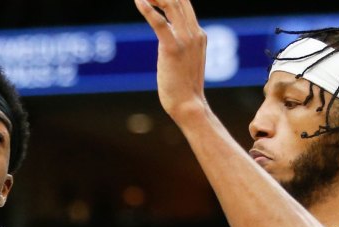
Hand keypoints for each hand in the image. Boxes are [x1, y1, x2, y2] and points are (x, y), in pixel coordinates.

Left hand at [135, 0, 209, 122]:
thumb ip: (180, 43)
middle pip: (179, 0)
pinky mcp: (172, 48)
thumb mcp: (186, 59)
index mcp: (199, 35)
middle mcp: (195, 33)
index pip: (185, 5)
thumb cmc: (184, 87)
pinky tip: (138, 1)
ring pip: (171, 5)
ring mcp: (185, 39)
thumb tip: (167, 36)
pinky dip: (148, 10)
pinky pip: (160, 23)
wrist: (188, 104)